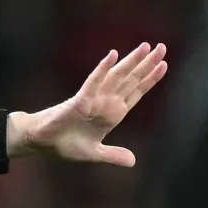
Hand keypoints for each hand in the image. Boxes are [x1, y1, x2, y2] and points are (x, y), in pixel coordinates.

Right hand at [7, 42, 168, 165]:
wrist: (43, 142)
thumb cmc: (65, 145)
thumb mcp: (94, 153)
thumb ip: (113, 155)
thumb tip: (133, 162)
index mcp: (113, 113)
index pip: (136, 92)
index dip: (150, 79)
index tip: (164, 64)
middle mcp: (106, 103)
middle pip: (131, 80)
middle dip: (147, 64)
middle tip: (162, 47)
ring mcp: (94, 99)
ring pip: (117, 77)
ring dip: (131, 61)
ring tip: (145, 46)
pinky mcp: (80, 100)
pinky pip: (93, 82)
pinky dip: (103, 69)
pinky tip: (112, 55)